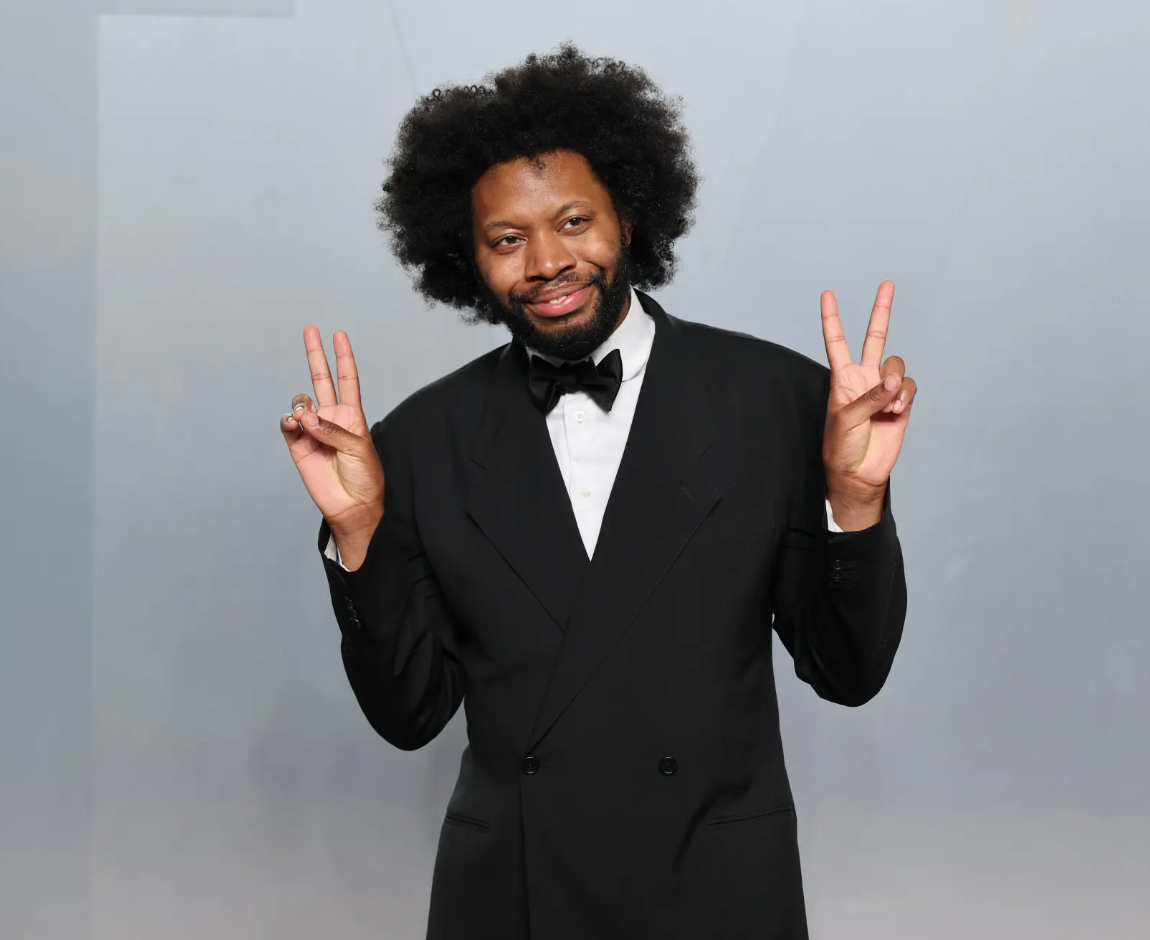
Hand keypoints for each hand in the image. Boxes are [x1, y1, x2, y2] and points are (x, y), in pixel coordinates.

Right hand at [280, 326, 384, 536]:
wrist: (352, 506)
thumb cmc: (364, 477)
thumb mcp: (358, 448)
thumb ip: (332, 429)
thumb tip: (306, 417)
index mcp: (352, 415)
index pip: (347, 379)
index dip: (343, 357)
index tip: (339, 334)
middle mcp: (331, 418)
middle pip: (321, 380)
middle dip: (316, 355)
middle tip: (310, 329)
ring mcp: (312, 430)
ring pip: (301, 403)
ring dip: (302, 407)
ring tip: (308, 423)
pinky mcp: (297, 445)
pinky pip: (287, 425)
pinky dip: (288, 421)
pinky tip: (294, 424)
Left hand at [820, 280, 916, 507]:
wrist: (859, 472)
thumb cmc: (842, 446)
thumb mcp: (847, 418)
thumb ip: (870, 396)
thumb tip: (894, 381)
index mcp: (842, 378)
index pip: (836, 341)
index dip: (832, 318)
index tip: (827, 294)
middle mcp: (864, 378)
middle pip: (874, 337)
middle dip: (881, 310)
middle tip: (887, 283)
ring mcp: (884, 389)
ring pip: (897, 366)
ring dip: (895, 383)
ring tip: (887, 406)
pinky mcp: (901, 403)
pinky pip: (910, 387)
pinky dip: (905, 397)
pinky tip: (895, 411)